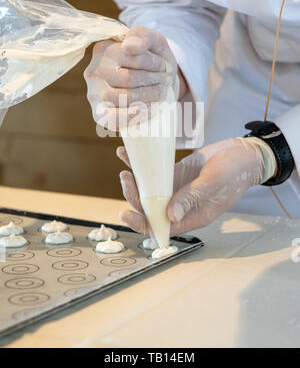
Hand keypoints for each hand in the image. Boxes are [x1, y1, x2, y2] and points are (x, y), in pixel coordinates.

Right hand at [84, 26, 178, 129]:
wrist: (156, 83)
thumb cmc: (152, 60)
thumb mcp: (153, 41)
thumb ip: (142, 36)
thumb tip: (129, 47)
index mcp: (103, 50)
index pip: (130, 56)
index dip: (154, 63)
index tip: (165, 66)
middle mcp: (94, 72)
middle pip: (129, 79)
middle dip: (154, 81)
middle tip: (166, 81)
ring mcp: (94, 94)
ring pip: (124, 98)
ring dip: (150, 97)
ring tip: (161, 93)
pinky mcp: (99, 114)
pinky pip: (113, 119)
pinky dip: (135, 116)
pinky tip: (148, 110)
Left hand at [117, 137, 276, 235]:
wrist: (243, 154)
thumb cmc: (235, 173)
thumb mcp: (214, 184)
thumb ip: (192, 198)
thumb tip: (170, 216)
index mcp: (192, 216)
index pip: (161, 227)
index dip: (142, 224)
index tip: (126, 214)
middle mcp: (181, 205)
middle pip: (150, 208)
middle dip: (134, 197)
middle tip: (126, 179)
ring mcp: (177, 189)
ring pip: (149, 191)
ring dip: (135, 182)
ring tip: (126, 169)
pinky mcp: (175, 174)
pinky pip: (154, 173)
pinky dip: (141, 165)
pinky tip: (127, 155)